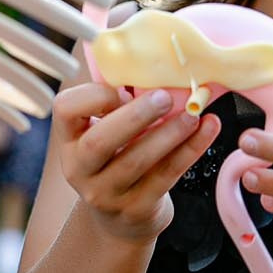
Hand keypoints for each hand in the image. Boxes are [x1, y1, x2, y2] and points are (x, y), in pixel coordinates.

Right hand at [54, 80, 218, 243]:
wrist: (121, 221)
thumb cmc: (117, 161)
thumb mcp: (105, 132)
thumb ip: (115, 102)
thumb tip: (147, 52)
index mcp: (69, 141)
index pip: (64, 110)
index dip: (93, 96)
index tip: (122, 89)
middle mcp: (80, 169)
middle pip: (99, 142)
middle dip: (135, 116)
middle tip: (165, 97)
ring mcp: (107, 194)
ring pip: (137, 161)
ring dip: (169, 133)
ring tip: (194, 113)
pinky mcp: (137, 209)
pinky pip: (166, 176)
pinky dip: (190, 150)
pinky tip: (208, 129)